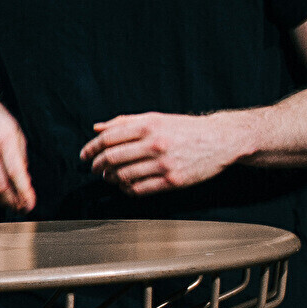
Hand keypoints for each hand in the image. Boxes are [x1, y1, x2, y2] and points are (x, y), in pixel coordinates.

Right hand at [0, 90, 35, 210]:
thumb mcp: (15, 132)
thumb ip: (20, 157)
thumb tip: (24, 182)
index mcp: (5, 139)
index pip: (16, 173)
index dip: (24, 193)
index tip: (30, 204)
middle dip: (12, 202)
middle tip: (21, 208)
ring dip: (0, 200)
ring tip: (11, 203)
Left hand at [80, 111, 248, 194]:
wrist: (221, 139)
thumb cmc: (185, 128)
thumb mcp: (156, 118)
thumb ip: (125, 122)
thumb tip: (97, 128)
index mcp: (149, 125)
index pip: (108, 139)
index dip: (91, 148)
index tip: (84, 155)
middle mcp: (155, 144)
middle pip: (112, 158)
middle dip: (97, 165)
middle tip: (94, 168)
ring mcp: (164, 164)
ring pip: (123, 176)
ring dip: (110, 178)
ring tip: (109, 177)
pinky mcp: (173, 180)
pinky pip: (140, 189)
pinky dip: (127, 189)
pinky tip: (125, 185)